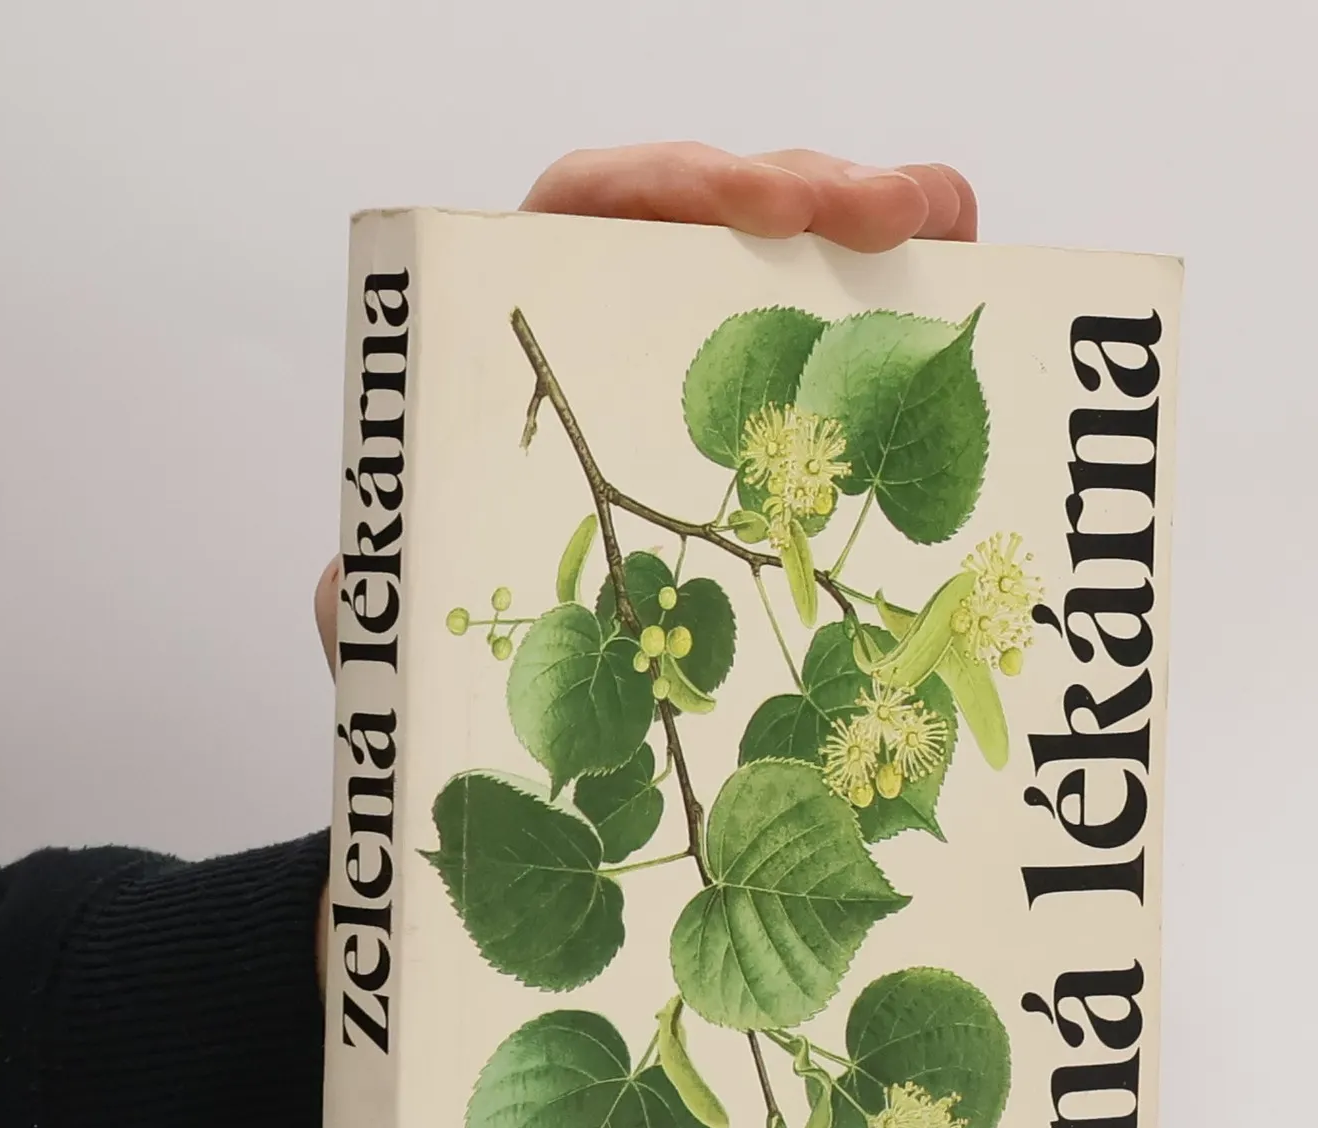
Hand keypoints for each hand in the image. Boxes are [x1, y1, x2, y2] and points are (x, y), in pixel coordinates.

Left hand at [312, 142, 978, 983]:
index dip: (662, 186)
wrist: (509, 751)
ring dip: (870, 223)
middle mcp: (608, 342)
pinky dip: (894, 316)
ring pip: (784, 263)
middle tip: (891, 213)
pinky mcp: (762, 443)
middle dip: (801, 191)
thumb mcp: (396, 628)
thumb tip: (358, 590)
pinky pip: (832, 354)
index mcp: (514, 348)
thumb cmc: (445, 677)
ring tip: (948, 221)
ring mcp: (693, 388)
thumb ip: (375, 593)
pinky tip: (959, 288)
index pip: (578, 217)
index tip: (750, 206)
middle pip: (704, 214)